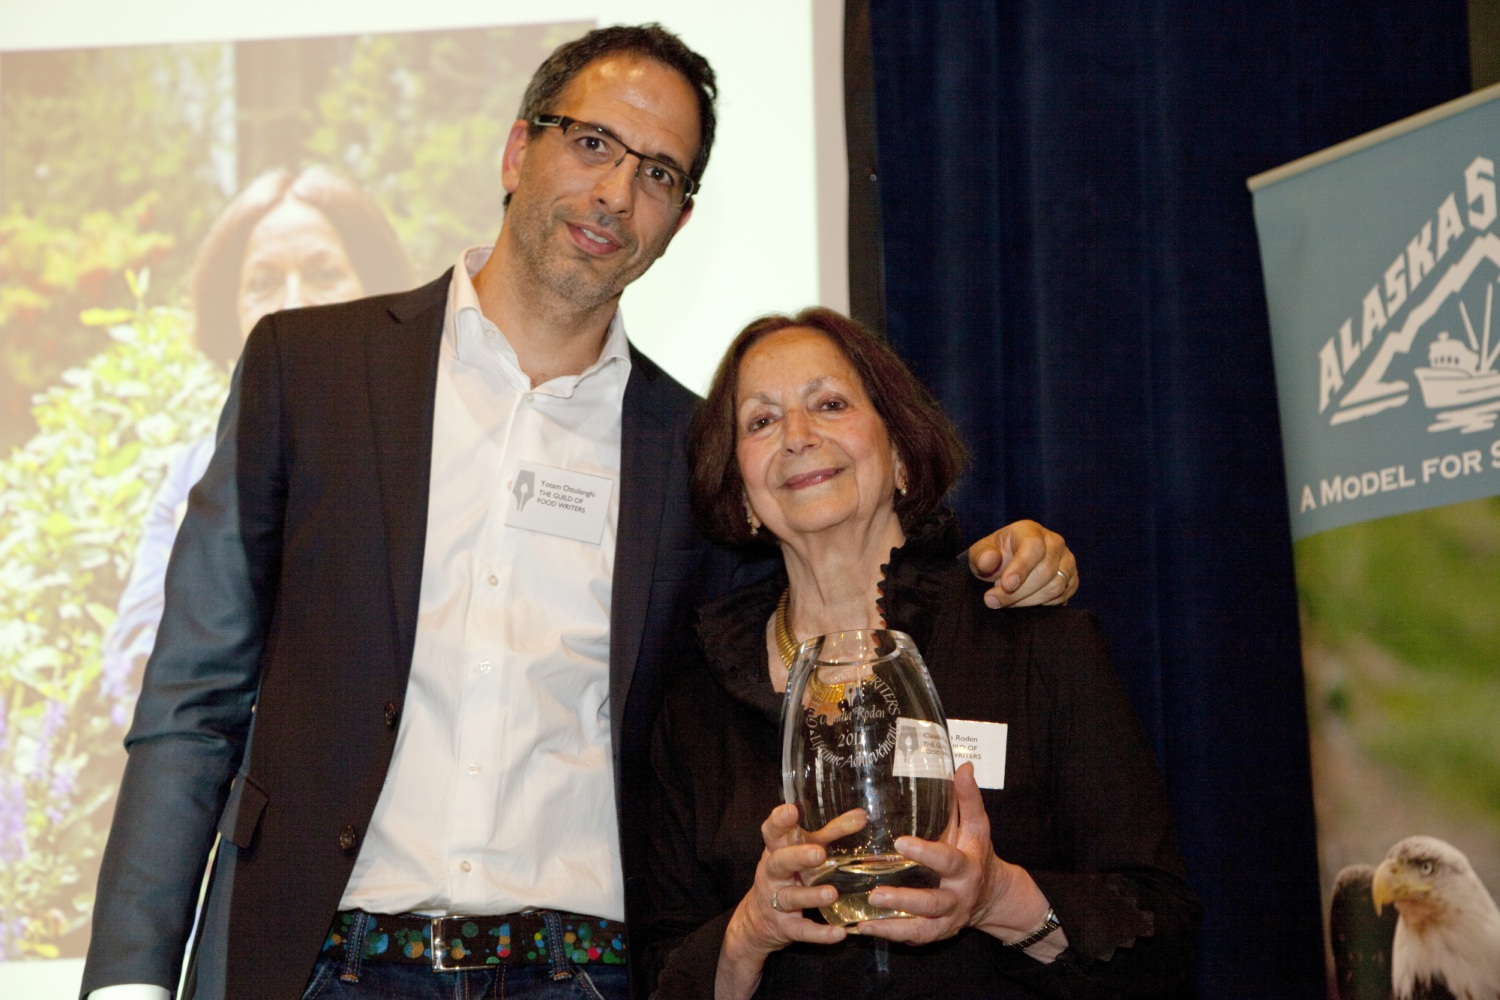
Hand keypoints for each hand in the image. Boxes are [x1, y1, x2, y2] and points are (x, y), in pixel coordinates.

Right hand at [716, 805, 863, 998]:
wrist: (757, 920)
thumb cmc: (789, 874)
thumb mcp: (803, 850)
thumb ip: (831, 832)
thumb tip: (862, 815)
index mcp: (776, 851)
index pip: (772, 832)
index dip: (779, 821)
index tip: (791, 810)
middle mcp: (773, 874)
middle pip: (779, 863)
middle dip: (797, 857)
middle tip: (818, 854)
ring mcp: (777, 901)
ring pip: (790, 897)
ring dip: (811, 896)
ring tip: (831, 894)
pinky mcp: (785, 927)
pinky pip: (802, 930)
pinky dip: (819, 933)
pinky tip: (838, 933)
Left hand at [858, 765, 1061, 959]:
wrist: (993, 896)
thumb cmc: (977, 854)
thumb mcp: (977, 827)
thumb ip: (968, 799)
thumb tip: (962, 767)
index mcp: (967, 868)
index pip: (948, 861)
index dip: (926, 853)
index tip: (900, 842)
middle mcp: (957, 897)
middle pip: (932, 902)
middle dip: (905, 899)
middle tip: (875, 893)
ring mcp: (946, 920)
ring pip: (921, 927)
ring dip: (893, 925)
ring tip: (866, 916)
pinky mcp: (935, 934)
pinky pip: (913, 938)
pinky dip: (889, 935)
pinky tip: (863, 928)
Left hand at [967, 519, 1076, 607]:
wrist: (1008, 564)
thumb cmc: (994, 556)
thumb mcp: (980, 553)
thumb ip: (981, 556)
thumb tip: (989, 561)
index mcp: (1030, 530)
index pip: (1033, 547)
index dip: (1021, 568)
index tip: (1005, 585)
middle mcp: (1054, 542)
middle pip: (1045, 571)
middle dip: (1018, 592)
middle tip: (993, 600)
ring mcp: (1067, 560)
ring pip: (1056, 586)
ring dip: (1029, 600)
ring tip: (1007, 601)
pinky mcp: (1072, 578)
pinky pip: (1063, 596)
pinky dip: (1043, 604)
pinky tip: (1025, 601)